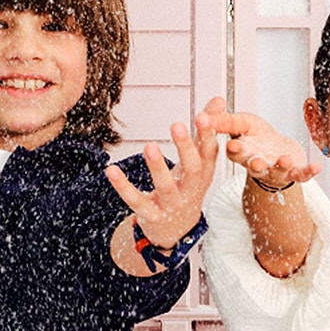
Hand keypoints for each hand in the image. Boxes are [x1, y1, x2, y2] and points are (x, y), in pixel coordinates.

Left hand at [106, 107, 219, 247]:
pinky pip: (137, 201)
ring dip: (157, 167)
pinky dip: (123, 187)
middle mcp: (191, 190)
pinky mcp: (152, 215)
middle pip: (193, 169)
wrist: (177, 230)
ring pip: (166, 187)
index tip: (204, 116)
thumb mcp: (200, 162)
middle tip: (177, 125)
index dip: (208, 135)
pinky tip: (111, 170)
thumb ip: (205, 131)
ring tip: (149, 145)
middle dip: (185, 148)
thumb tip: (218, 100)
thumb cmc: (187, 187)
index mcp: (204, 175)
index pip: (210, 154)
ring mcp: (172, 204)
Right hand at [195, 97, 321, 192]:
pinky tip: (317, 167)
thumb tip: (203, 115)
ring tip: (285, 160)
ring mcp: (276, 170)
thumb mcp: (242, 123)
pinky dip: (309, 172)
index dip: (234, 151)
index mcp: (242, 153)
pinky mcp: (293, 172)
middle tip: (256, 162)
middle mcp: (258, 164)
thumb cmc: (257, 136)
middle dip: (255, 165)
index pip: (235, 153)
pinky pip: (301, 175)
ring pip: (277, 171)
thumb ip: (225, 120)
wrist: (277, 148)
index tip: (233, 145)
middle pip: (254, 167)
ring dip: (281, 167)